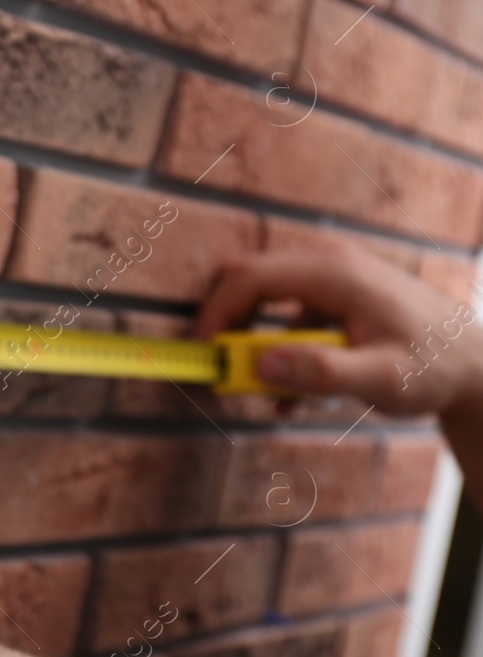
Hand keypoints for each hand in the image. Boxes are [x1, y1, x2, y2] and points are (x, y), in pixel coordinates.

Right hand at [195, 246, 482, 415]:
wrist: (477, 364)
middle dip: (229, 324)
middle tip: (224, 367)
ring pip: (268, 298)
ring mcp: (335, 278)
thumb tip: (258, 365)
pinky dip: (280, 347)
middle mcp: (330, 266)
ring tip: (266, 388)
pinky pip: (291, 315)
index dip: (216, 312)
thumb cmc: (437, 367)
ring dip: (256, 341)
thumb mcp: (380, 378)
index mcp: (335, 274)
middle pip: (252, 280)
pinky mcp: (338, 297)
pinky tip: (292, 390)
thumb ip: (319, 372)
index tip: (201, 349)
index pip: (251, 278)